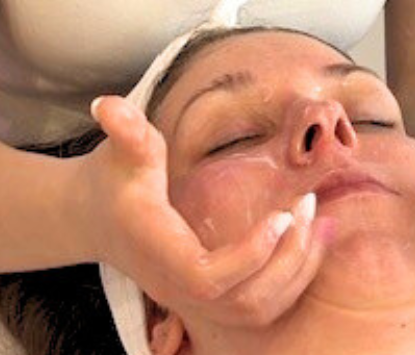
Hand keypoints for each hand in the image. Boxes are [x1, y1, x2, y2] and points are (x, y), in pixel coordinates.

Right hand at [84, 95, 333, 325]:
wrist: (96, 215)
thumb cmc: (115, 177)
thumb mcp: (122, 148)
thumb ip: (125, 128)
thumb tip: (106, 104)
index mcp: (159, 249)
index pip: (207, 277)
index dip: (250, 256)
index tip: (283, 215)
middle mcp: (176, 285)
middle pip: (241, 303)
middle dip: (286, 261)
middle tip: (308, 207)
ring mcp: (191, 299)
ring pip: (254, 312)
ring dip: (295, 273)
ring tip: (318, 223)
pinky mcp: (207, 298)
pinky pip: (256, 308)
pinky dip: (290, 283)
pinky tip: (308, 240)